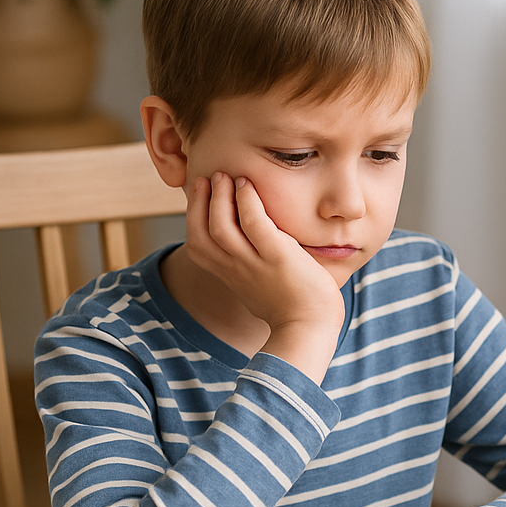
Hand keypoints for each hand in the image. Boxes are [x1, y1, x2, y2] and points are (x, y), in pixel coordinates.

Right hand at [184, 172, 342, 379]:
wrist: (310, 330)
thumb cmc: (293, 309)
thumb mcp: (260, 288)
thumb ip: (252, 269)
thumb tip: (257, 251)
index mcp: (230, 277)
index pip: (198, 245)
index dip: (194, 217)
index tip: (201, 195)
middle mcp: (236, 270)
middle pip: (201, 233)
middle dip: (199, 202)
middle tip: (207, 177)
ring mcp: (255, 264)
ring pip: (221, 225)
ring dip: (219, 197)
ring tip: (225, 176)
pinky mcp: (278, 257)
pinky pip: (253, 222)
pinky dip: (247, 201)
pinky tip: (248, 185)